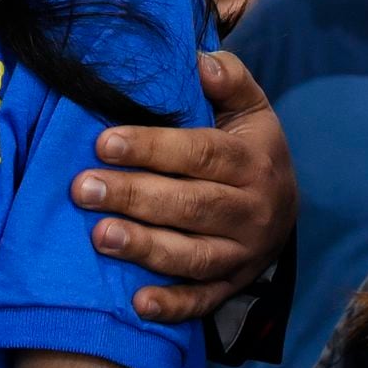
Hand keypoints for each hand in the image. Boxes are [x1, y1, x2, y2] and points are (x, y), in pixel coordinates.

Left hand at [71, 51, 295, 322]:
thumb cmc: (249, 148)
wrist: (285, 207)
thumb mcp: (249, 109)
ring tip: (99, 237)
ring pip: (193, 255)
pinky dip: (173, 306)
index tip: (103, 143)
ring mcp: (241, 253)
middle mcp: (251, 211)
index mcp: (251, 162)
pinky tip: (137, 304)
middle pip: (190, 206)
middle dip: (134, 197)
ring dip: (145, 249)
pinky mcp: (230, 285)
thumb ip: (229, 81)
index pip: (200, 154)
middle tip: (82, 189)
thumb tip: (200, 62)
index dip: (152, 148)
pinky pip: (202, 301)